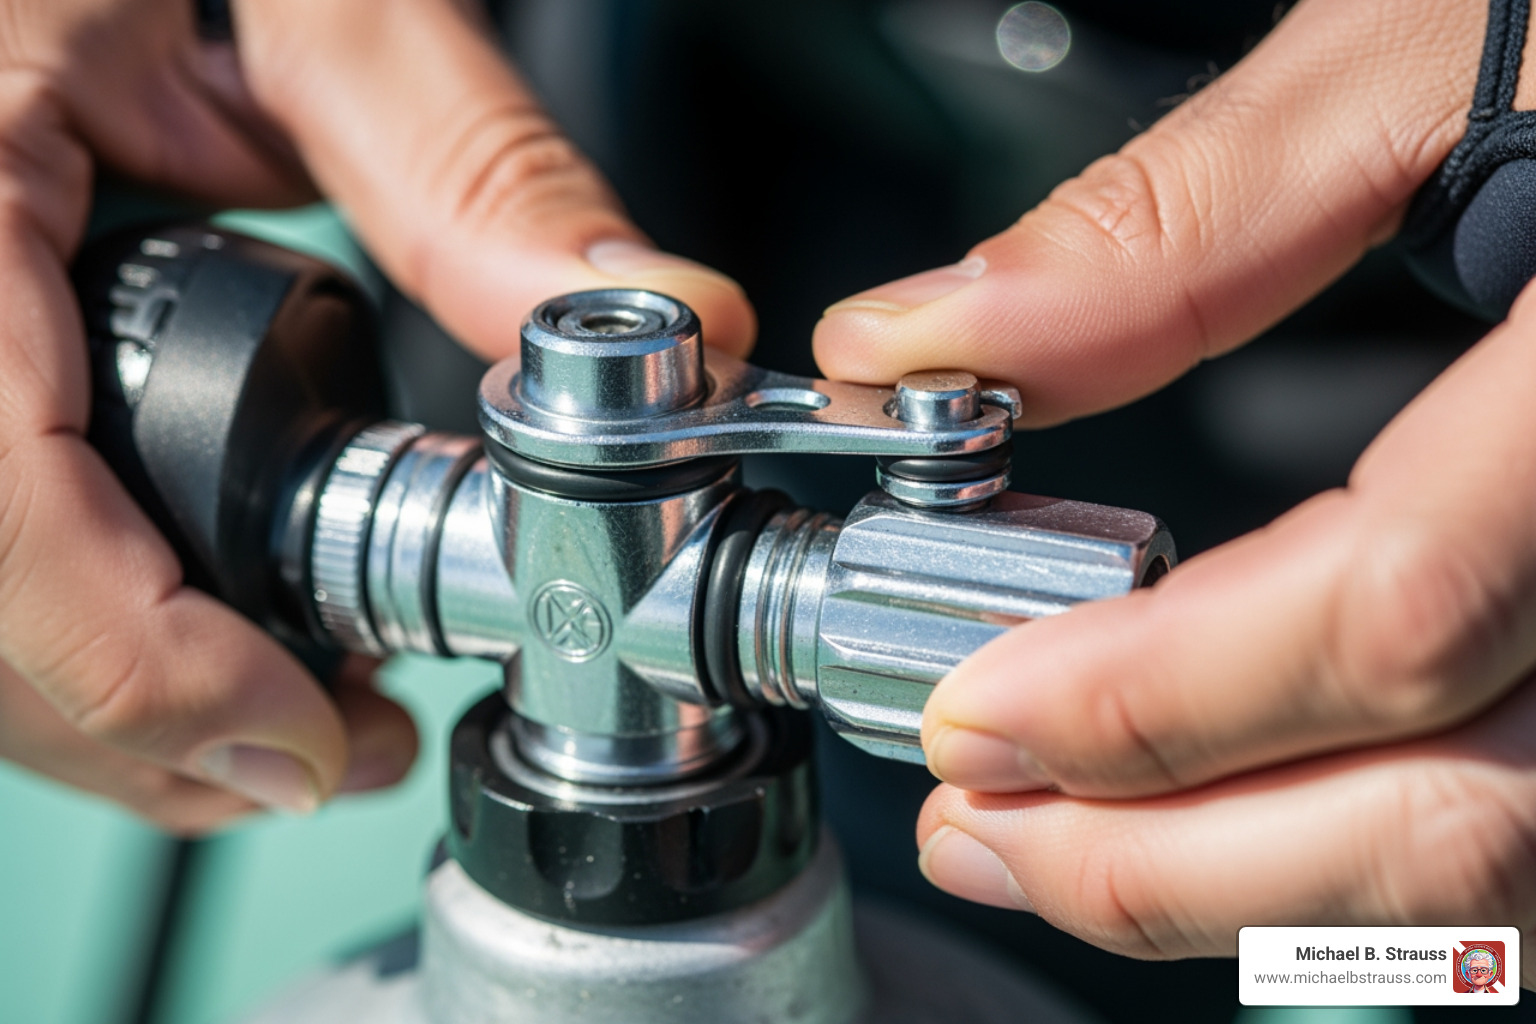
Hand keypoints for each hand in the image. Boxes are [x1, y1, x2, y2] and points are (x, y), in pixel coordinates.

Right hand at [0, 0, 752, 831]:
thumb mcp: (315, 5)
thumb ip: (470, 164)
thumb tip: (652, 315)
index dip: (136, 671)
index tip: (297, 744)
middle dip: (144, 725)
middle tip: (322, 751)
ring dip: (112, 704)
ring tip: (279, 723)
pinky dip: (80, 618)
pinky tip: (189, 636)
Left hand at [814, 0, 1535, 981]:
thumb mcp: (1420, 59)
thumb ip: (1180, 220)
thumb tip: (929, 336)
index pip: (1396, 611)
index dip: (1155, 700)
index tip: (973, 714)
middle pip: (1454, 815)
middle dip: (1169, 861)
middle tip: (980, 825)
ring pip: (1505, 876)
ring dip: (1249, 892)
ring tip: (1058, 848)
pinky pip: (1535, 841)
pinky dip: (1355, 870)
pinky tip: (1222, 830)